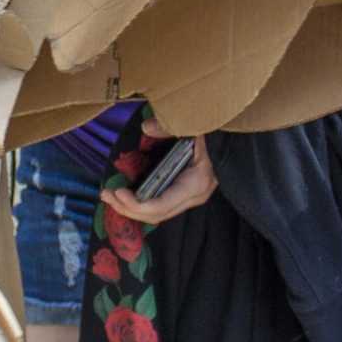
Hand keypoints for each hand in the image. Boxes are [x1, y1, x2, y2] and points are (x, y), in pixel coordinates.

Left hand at [101, 118, 215, 225]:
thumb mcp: (197, 127)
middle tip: (106, 194)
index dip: (137, 204)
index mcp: (196, 184)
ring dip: (130, 207)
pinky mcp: (184, 194)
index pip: (162, 205)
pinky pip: (159, 205)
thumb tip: (146, 127)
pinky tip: (125, 195)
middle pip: (155, 214)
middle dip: (127, 208)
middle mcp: (193, 196)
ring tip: (109, 196)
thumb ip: (172, 127)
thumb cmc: (218, 133)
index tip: (118, 193)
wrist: (235, 142)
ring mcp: (190, 197)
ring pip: (156, 213)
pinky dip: (140, 202)